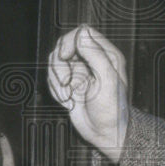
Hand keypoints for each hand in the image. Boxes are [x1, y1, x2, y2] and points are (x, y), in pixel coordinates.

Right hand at [47, 25, 129, 162]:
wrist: (105, 133)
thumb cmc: (112, 109)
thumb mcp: (107, 79)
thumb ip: (95, 54)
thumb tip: (80, 34)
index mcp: (107, 54)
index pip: (82, 32)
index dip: (69, 42)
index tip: (65, 56)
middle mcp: (92, 59)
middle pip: (64, 45)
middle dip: (60, 64)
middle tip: (66, 83)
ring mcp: (79, 71)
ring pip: (54, 61)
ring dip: (57, 80)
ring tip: (69, 96)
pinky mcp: (69, 82)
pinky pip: (52, 78)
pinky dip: (55, 89)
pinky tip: (68, 100)